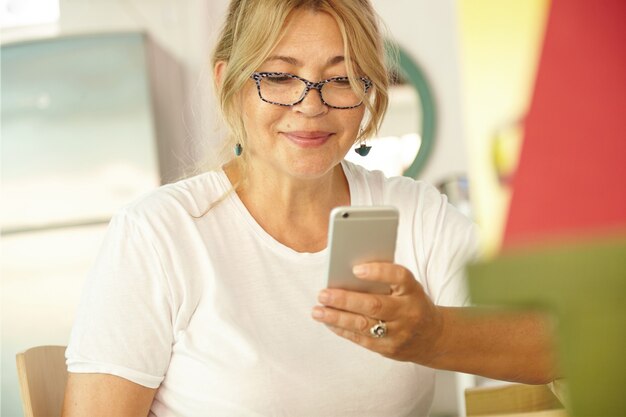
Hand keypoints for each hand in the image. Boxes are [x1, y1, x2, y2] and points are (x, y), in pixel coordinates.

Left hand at [312, 262, 443, 364]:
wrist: (434, 337)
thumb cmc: (412, 303)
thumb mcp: (408, 288)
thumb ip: (385, 279)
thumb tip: (348, 271)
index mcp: (413, 291)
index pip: (399, 277)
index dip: (378, 272)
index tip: (356, 268)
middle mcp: (408, 312)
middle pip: (375, 305)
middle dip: (345, 300)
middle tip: (323, 294)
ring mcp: (398, 333)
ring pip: (363, 325)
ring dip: (336, 318)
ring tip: (317, 311)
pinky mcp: (388, 349)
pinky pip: (360, 339)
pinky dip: (341, 329)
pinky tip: (327, 321)